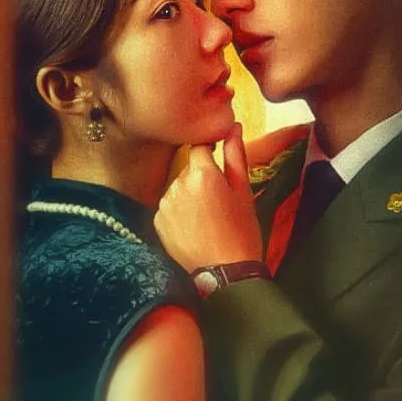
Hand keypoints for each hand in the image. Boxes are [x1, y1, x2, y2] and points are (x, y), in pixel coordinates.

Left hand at [154, 122, 262, 272]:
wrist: (225, 274)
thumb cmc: (242, 232)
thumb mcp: (244, 192)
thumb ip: (235, 155)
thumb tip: (232, 126)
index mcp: (202, 174)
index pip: (199, 146)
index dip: (209, 152)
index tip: (218, 164)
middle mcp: (178, 184)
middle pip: (188, 169)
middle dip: (201, 178)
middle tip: (219, 202)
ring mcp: (165, 203)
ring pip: (178, 188)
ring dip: (189, 195)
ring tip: (207, 218)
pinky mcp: (157, 221)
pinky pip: (169, 207)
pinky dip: (179, 213)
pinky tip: (194, 228)